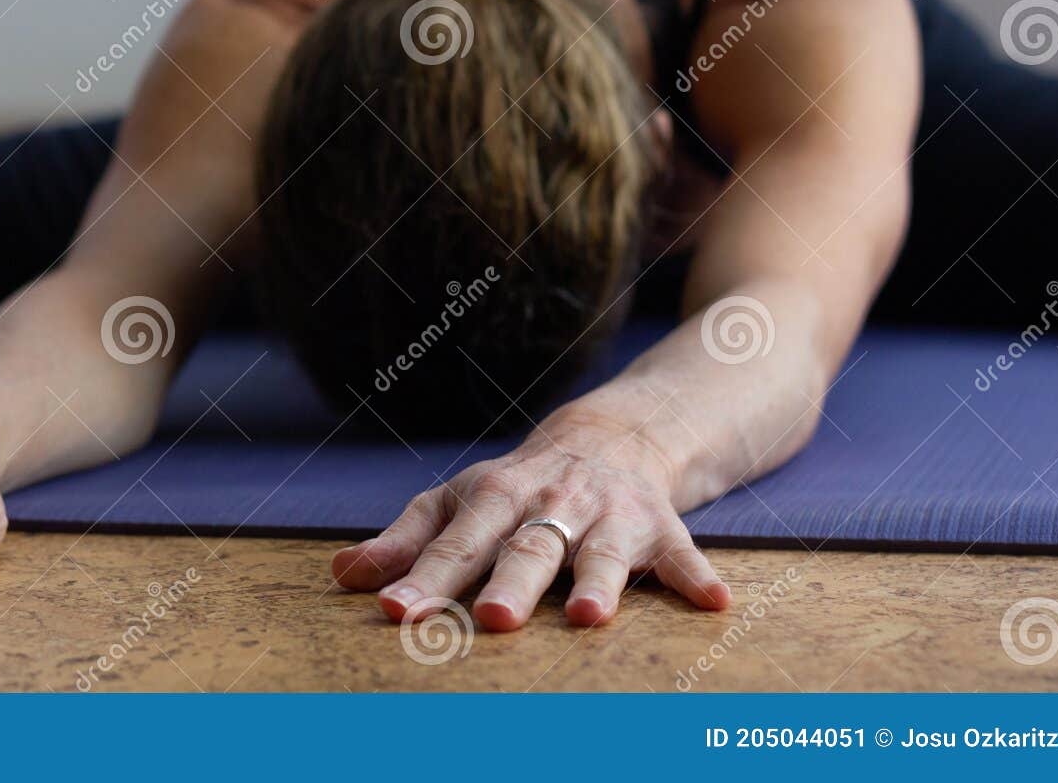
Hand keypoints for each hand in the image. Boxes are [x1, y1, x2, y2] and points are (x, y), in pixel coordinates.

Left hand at [330, 421, 730, 630]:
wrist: (608, 438)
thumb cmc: (514, 490)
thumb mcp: (457, 503)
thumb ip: (404, 541)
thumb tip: (341, 576)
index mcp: (493, 498)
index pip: (454, 544)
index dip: (425, 578)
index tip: (396, 612)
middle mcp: (550, 504)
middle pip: (527, 547)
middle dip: (512, 583)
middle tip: (494, 620)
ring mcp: (608, 515)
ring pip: (602, 551)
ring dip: (599, 581)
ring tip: (588, 616)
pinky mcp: (661, 527)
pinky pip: (684, 556)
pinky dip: (699, 578)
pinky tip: (716, 603)